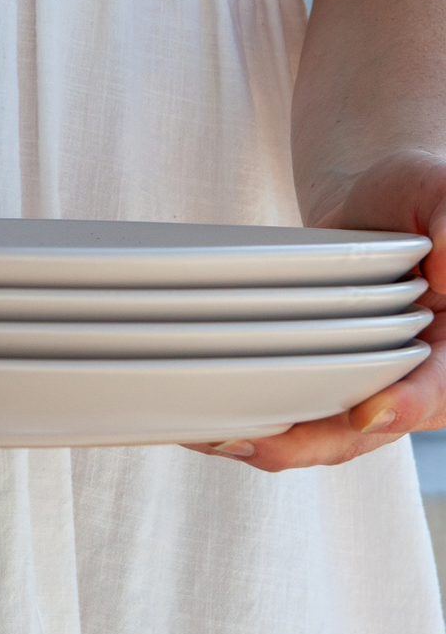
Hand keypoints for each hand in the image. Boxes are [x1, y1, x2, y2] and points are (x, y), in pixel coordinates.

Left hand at [183, 150, 445, 472]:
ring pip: (324, 438)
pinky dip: (256, 427)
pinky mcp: (327, 387)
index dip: (408, 406)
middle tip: (255, 440)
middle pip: (369, 433)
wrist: (372, 207)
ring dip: (272, 445)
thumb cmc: (413, 197)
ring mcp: (369, 391)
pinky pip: (296, 420)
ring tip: (216, 438)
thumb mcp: (439, 188)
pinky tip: (211, 426)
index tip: (368, 412)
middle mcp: (419, 382)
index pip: (440, 388)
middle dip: (310, 443)